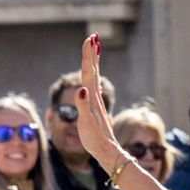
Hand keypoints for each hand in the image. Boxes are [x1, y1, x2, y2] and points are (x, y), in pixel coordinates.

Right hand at [74, 34, 122, 170]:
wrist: (107, 152)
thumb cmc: (95, 140)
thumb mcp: (87, 123)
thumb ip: (83, 105)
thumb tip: (82, 89)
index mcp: (91, 98)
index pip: (89, 72)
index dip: (89, 56)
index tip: (90, 39)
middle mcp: (95, 97)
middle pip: (92, 71)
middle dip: (92, 54)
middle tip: (93, 37)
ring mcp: (96, 102)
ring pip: (94, 77)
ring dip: (93, 63)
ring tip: (94, 50)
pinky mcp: (95, 109)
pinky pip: (94, 88)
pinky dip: (93, 78)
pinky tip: (95, 77)